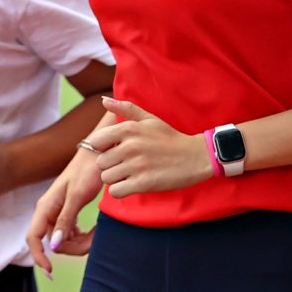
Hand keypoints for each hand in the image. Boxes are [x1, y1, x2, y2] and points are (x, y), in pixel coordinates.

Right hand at [26, 150, 102, 274]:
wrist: (99, 153)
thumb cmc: (87, 170)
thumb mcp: (77, 195)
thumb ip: (65, 219)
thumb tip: (55, 246)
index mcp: (46, 207)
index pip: (34, 238)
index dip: (39, 256)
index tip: (51, 271)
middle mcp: (49, 211)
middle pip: (54, 242)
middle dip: (74, 247)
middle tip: (96, 240)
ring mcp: (58, 212)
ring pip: (64, 239)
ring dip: (80, 242)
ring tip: (98, 233)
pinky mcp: (69, 211)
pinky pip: (71, 232)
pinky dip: (83, 236)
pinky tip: (94, 231)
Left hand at [91, 97, 214, 197]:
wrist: (196, 157)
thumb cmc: (171, 138)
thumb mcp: (150, 119)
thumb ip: (126, 108)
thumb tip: (103, 100)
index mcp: (129, 128)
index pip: (95, 142)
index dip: (103, 148)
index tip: (116, 150)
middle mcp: (129, 146)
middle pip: (100, 162)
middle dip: (111, 165)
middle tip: (128, 164)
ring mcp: (136, 166)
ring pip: (106, 178)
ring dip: (117, 178)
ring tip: (132, 174)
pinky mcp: (142, 183)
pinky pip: (115, 191)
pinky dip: (121, 190)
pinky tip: (133, 184)